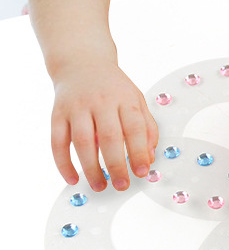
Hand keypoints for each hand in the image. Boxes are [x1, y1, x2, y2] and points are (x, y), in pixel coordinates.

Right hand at [51, 63, 158, 191]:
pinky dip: (63, 164)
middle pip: (109, 137)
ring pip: (82, 142)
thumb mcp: (136, 100)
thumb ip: (146, 128)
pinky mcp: (57, 114)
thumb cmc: (113, 88)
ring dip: (91, 169)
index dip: (139, 151)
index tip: (142, 172)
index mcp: (124, 98)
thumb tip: (149, 158)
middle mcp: (101, 101)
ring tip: (100, 186)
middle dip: (116, 165)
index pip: (134, 127)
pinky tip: (73, 178)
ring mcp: (77, 107)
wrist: (82, 62)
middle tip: (122, 186)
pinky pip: (58, 142)